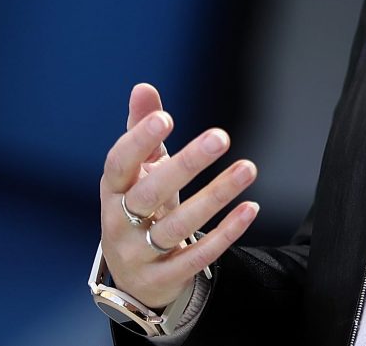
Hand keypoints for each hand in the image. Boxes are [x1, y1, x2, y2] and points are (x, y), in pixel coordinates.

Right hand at [98, 83, 260, 308]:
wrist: (132, 276)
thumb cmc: (139, 207)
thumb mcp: (139, 172)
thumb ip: (141, 129)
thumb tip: (143, 88)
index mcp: (114, 191)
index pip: (119, 165)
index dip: (138, 141)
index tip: (167, 117)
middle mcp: (119, 223)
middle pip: (150, 194)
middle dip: (186, 165)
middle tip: (221, 136)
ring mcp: (140, 254)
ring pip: (179, 226)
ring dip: (216, 196)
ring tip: (248, 168)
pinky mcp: (165, 277)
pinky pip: (198, 256)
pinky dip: (226, 233)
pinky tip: (251, 208)